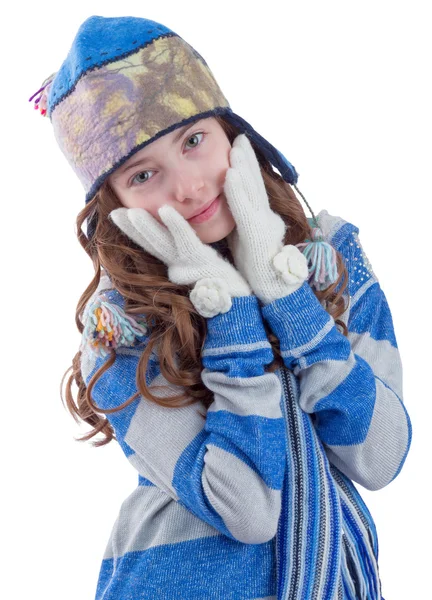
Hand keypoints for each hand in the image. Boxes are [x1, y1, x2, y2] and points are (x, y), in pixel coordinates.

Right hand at [109, 205, 250, 316]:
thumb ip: (191, 255)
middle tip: (113, 213)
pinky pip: (186, 241)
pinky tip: (165, 210)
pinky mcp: (202, 262)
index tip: (119, 215)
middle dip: (130, 229)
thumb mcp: (205, 267)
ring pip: (162, 242)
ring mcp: (188, 264)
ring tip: (128, 212)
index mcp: (179, 264)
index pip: (154, 244)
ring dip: (145, 227)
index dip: (135, 231)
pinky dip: (176, 225)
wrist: (239, 308)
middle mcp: (178, 265)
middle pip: (151, 243)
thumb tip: (178, 243)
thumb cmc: (226, 286)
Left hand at [224, 134, 308, 304]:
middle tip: (240, 137)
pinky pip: (245, 209)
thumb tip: (230, 209)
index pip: (252, 188)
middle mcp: (265, 217)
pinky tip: (230, 173)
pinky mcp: (256, 235)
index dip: (247, 166)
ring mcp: (262, 225)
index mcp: (260, 218)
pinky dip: (237, 190)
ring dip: (244, 166)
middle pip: (255, 183)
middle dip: (248, 159)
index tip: (239, 146)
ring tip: (237, 146)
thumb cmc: (257, 268)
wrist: (272, 292)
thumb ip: (240, 223)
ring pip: (252, 190)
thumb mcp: (245, 239)